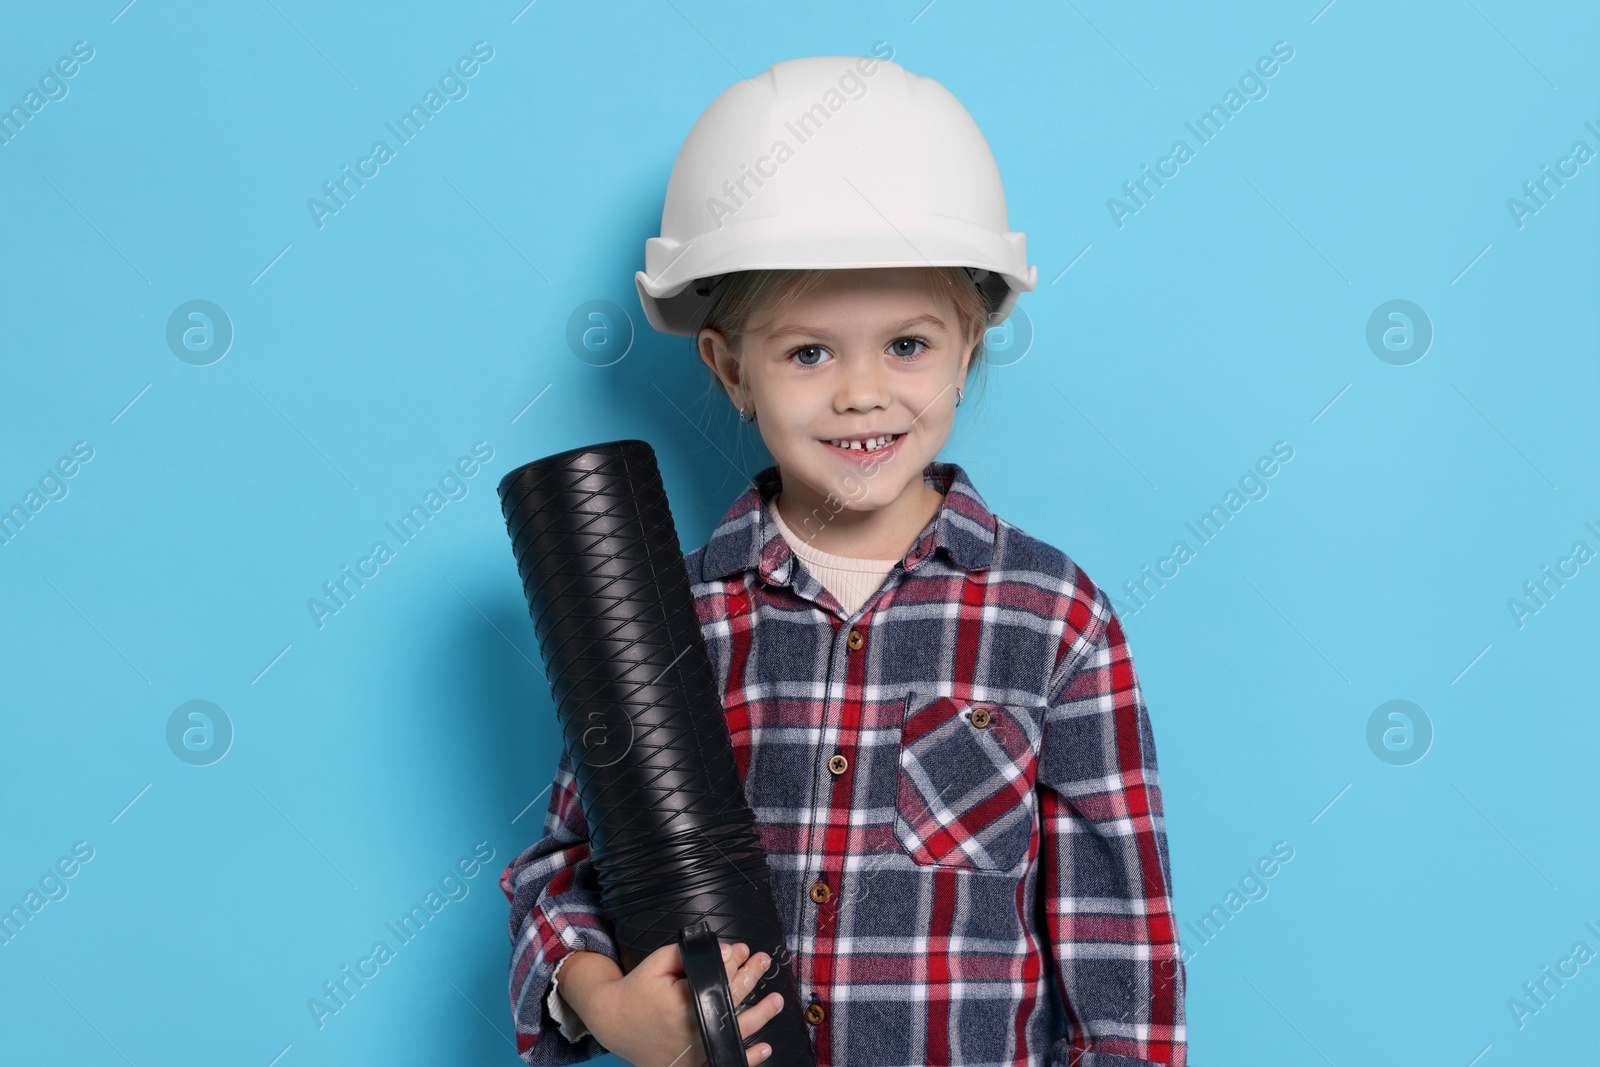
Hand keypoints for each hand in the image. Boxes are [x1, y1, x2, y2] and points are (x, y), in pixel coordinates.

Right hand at [586, 939, 783, 1066]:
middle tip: (764, 963)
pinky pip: (724, 1061)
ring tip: (776, 1000)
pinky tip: (763, 1048)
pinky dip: (746, 1057)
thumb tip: (728, 950)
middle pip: (733, 1001)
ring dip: (761, 1015)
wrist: (613, 1022)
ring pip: (737, 1032)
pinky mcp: (692, 1065)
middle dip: (752, 978)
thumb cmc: (637, 989)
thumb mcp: (658, 962)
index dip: (737, 961)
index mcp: (685, 1003)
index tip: (747, 950)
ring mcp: (694, 1052)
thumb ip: (690, 954)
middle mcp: (693, 1030)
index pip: (721, 978)